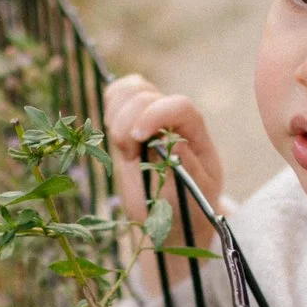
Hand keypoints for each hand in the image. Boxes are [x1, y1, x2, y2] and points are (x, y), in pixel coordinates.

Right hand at [105, 73, 223, 233]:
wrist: (175, 216)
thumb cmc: (190, 206)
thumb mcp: (197, 193)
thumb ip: (187, 167)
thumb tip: (172, 140)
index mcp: (195, 133)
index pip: (179, 106)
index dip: (154, 115)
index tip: (137, 138)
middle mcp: (172, 119)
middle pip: (145, 95)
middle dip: (128, 123)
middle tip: (130, 157)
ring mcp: (150, 117)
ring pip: (128, 91)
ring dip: (117, 117)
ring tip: (126, 150)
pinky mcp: (130, 120)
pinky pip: (116, 95)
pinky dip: (110, 108)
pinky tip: (118, 137)